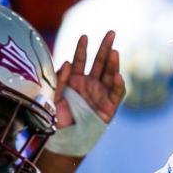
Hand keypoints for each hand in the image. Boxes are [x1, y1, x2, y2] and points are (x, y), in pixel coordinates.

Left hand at [48, 32, 125, 157]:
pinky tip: (118, 75)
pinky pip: (116, 94)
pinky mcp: (108, 108)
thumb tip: (68, 62)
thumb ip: (60, 78)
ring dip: (113, 63)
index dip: (82, 48)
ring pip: (110, 75)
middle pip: (100, 63)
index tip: (84, 36)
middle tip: (111, 33)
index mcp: (76, 80)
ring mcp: (100, 95)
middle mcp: (90, 85)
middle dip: (106, 47)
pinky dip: (118, 85)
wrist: (63, 140)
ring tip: (115, 51)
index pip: (81, 60)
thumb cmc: (56, 119)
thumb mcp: (53, 95)